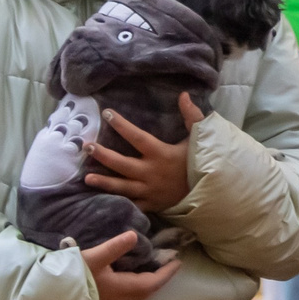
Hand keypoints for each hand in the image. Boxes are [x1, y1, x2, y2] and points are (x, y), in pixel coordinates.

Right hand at [81, 232, 180, 299]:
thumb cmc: (73, 280)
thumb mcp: (94, 259)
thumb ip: (115, 246)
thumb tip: (135, 234)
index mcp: (127, 290)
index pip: (155, 281)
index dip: (167, 272)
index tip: (178, 261)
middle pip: (148, 290)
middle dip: (159, 277)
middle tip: (165, 263)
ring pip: (137, 296)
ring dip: (146, 284)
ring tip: (149, 269)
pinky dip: (134, 288)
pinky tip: (127, 281)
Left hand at [84, 93, 204, 215]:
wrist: (212, 191)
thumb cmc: (202, 162)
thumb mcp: (200, 137)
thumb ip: (192, 116)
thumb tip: (184, 95)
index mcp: (161, 153)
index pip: (136, 136)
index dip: (121, 124)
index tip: (107, 113)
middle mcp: (151, 172)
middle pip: (121, 163)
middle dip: (103, 155)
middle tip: (86, 147)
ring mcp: (149, 190)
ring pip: (122, 186)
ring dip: (103, 182)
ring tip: (86, 178)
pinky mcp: (151, 204)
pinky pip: (131, 204)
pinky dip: (118, 202)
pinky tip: (103, 199)